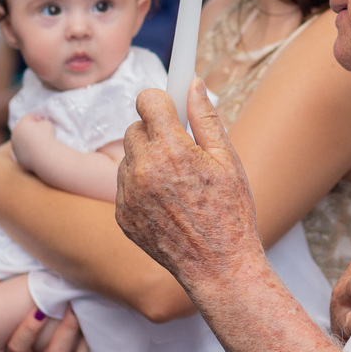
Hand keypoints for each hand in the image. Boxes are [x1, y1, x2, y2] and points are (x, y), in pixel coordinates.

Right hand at [5, 306, 100, 351]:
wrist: (70, 339)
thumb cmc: (46, 317)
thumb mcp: (32, 309)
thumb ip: (19, 298)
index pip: (18, 350)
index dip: (29, 330)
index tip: (40, 308)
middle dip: (68, 329)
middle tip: (75, 305)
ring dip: (87, 338)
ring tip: (93, 316)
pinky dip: (98, 350)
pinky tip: (100, 331)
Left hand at [10, 114, 54, 172]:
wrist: (45, 155)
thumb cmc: (47, 136)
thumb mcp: (47, 123)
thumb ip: (41, 122)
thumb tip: (38, 125)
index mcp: (22, 123)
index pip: (28, 117)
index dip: (37, 118)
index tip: (44, 122)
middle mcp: (15, 134)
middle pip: (22, 129)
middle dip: (30, 129)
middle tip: (40, 132)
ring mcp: (15, 146)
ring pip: (20, 140)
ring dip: (27, 140)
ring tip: (38, 143)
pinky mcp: (17, 156)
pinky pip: (22, 151)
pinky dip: (27, 150)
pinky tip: (36, 151)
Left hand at [115, 82, 262, 286]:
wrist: (218, 267)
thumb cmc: (230, 212)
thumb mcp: (228, 160)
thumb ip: (205, 118)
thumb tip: (193, 84)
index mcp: (172, 150)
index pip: (147, 100)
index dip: (161, 101)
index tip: (169, 107)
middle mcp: (143, 169)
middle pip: (135, 127)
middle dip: (155, 132)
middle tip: (181, 151)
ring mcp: (127, 195)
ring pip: (128, 157)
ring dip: (146, 160)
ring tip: (176, 184)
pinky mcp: (120, 215)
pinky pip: (124, 185)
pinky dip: (140, 186)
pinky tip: (166, 203)